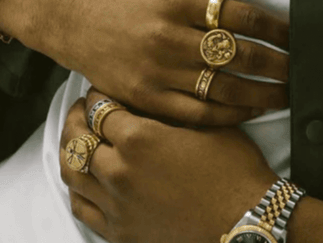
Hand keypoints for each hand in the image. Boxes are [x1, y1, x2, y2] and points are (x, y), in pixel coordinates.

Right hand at [0, 0, 289, 125]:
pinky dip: (229, 115)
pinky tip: (250, 110)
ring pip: (222, 88)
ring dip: (262, 94)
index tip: (296, 37)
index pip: (240, 15)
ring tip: (286, 95)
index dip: (275, 28)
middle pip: (237, 54)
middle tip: (301, 70)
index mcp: (176, 0)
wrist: (74, 21)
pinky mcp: (146, 97)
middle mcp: (167, 36)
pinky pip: (197, 113)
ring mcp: (156, 70)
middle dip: (277, 64)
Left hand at [59, 88, 277, 242]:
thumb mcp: (204, 125)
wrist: (251, 225)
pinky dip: (78, 188)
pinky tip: (86, 179)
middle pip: (76, 136)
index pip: (99, 107)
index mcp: (138, 138)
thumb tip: (146, 96)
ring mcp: (116, 204)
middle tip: (81, 110)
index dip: (98, 95)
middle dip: (76, 117)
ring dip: (71, 150)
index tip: (99, 92)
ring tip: (78, 140)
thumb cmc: (236, 174)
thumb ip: (167, 109)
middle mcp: (118, 171)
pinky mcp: (120, 231)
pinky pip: (82, 207)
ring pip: (71, 171)